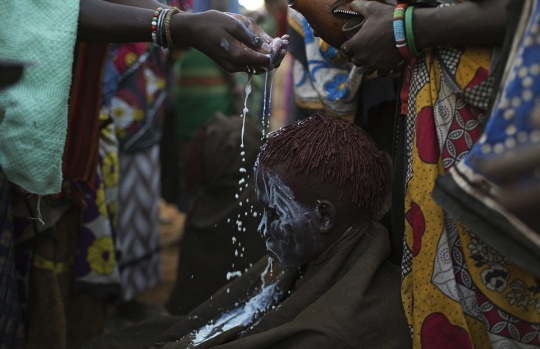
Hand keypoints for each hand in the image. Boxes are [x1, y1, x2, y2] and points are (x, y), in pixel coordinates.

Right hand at [172, 11, 288, 73]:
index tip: (283, 39)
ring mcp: (233, 68)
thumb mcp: (235, 24)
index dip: (277, 52)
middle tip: (285, 41)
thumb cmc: (212, 23)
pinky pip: (251, 65)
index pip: (266, 60)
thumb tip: (269, 46)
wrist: (192, 31)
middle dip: (277, 55)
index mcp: (238, 56)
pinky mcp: (231, 65)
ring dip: (270, 57)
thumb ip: (253, 37)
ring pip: (258, 68)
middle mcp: (236, 66)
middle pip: (264, 67)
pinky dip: (260, 57)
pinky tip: (266, 46)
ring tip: (279, 43)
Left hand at [340, 0, 402, 75]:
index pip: (344, 50)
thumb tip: (352, 3)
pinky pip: (379, 74)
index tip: (350, 46)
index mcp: (356, 44)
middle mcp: (362, 56)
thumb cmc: (388, 19)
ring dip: (368, 65)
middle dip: (358, 56)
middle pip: (355, 61)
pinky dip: (381, 70)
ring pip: (366, 70)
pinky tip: (384, 63)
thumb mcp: (373, 8)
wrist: (408, 30)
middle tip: (363, 50)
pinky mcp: (385, 68)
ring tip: (373, 58)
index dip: (347, 48)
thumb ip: (360, 6)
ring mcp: (374, 64)